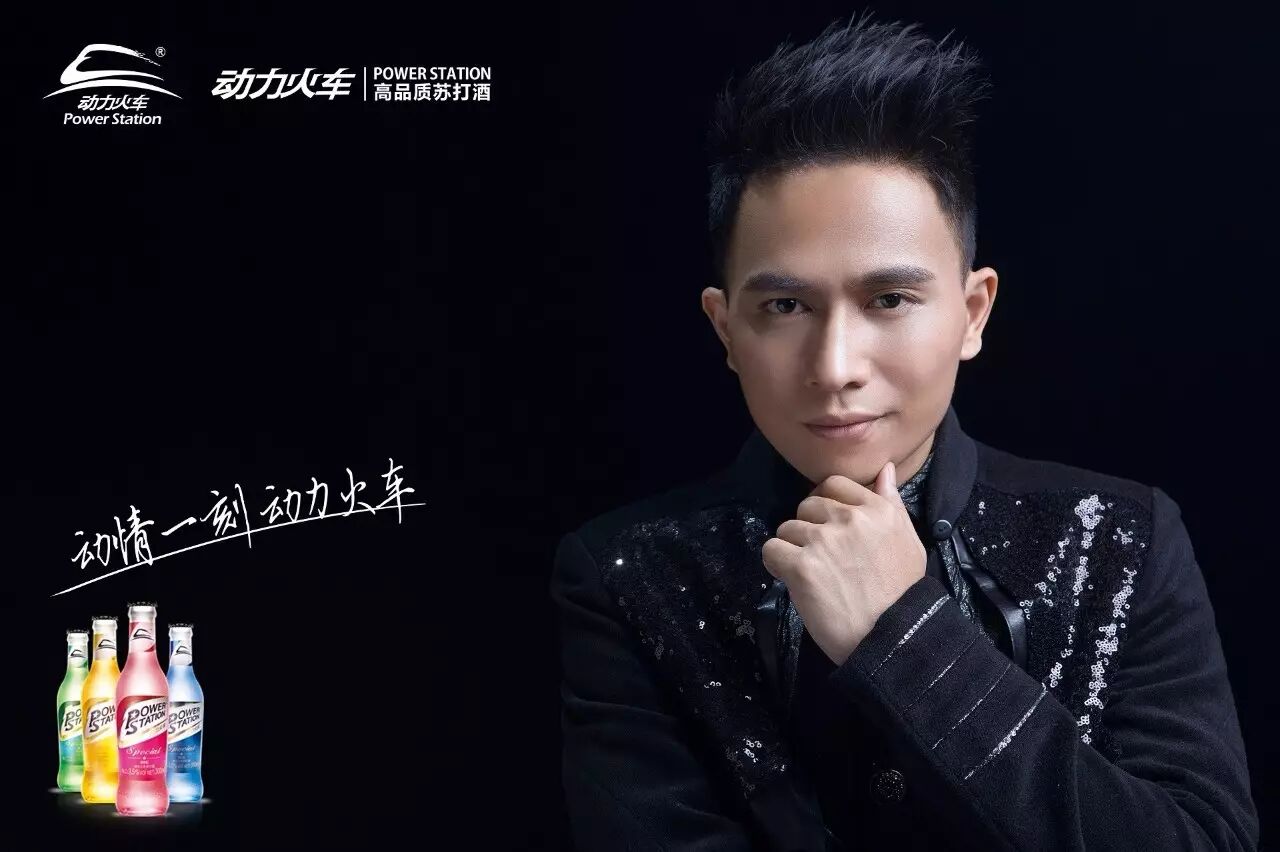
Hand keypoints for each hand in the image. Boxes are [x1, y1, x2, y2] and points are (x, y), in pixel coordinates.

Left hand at [761, 461, 926, 665]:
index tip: (828, 527)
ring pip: (787, 528)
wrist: (892, 639)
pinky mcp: (801, 565)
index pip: (834, 484)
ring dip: (793, 548)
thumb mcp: (909, 541)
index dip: (825, 504)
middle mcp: (849, 518)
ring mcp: (823, 540)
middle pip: (807, 505)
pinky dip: (776, 565)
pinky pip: (771, 550)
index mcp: (878, 510)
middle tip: (822, 558)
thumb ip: (892, 503)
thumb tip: (885, 469)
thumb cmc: (903, 594)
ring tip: (812, 574)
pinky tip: (793, 580)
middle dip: (809, 528)